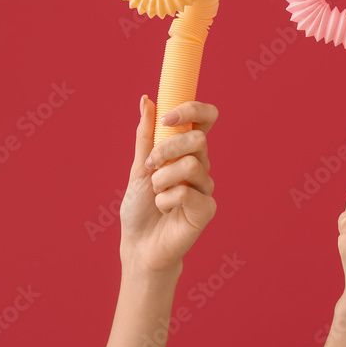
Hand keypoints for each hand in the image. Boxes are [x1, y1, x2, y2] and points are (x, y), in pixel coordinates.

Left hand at [119, 95, 217, 275]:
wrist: (138, 245)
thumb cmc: (139, 207)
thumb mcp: (138, 166)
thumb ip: (145, 135)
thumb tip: (146, 100)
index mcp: (187, 150)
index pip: (206, 118)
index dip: (193, 110)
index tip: (168, 118)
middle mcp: (201, 165)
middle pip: (198, 138)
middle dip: (167, 149)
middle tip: (150, 166)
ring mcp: (206, 187)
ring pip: (191, 165)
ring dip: (162, 179)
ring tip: (156, 193)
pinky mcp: (207, 209)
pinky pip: (187, 192)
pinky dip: (166, 200)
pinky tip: (164, 209)